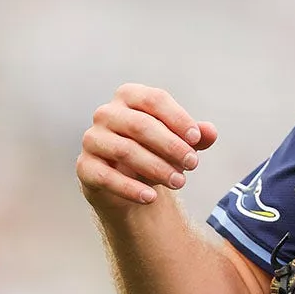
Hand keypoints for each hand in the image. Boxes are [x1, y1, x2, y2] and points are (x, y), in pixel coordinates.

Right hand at [77, 84, 217, 208]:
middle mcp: (106, 113)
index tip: (196, 139)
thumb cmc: (156, 150)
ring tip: (179, 182)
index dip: (177, 118)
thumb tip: (210, 132)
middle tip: (193, 164)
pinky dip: (130, 188)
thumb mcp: (180, 141)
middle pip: (141, 126)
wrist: (129, 180)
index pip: (154, 99)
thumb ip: (196, 135)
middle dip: (171, 146)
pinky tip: (151, 197)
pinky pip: (106, 177)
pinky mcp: (84, 166)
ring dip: (156, 168)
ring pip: (125, 151)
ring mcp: (92, 139)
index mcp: (129, 96)